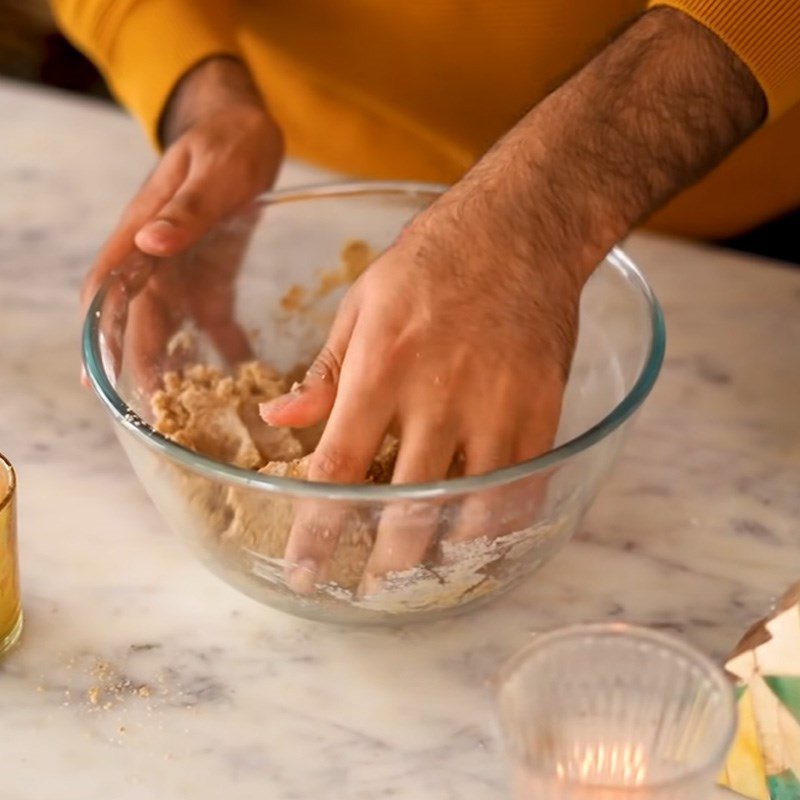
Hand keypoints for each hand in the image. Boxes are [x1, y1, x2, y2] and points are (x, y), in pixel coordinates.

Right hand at [82, 57, 282, 387]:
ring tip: (185, 407)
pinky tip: (239, 373)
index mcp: (144, 231)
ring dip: (173, 363)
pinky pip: (214, 318)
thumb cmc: (228, 143)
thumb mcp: (214, 171)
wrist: (249, 131)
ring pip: (170, 325)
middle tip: (150, 409)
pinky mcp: (213, 274)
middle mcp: (157, 257)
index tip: (96, 374)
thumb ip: (187, 209)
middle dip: (138, 362)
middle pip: (138, 317)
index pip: (108, 287)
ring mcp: (184, 268)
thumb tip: (149, 243)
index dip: (97, 331)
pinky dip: (224, 346)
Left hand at [260, 191, 583, 592]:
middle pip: (404, 505)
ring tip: (424, 577)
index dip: (316, 530)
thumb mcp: (362, 302)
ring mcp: (495, 406)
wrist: (520, 228)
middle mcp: (436, 396)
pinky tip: (481, 541)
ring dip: (444, 554)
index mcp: (380, 369)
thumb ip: (326, 370)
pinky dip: (499, 523)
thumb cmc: (431, 261)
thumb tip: (281, 419)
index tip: (303, 571)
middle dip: (382, 560)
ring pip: (469, 507)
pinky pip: (522, 484)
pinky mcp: (541, 409)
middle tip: (368, 588)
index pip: (338, 469)